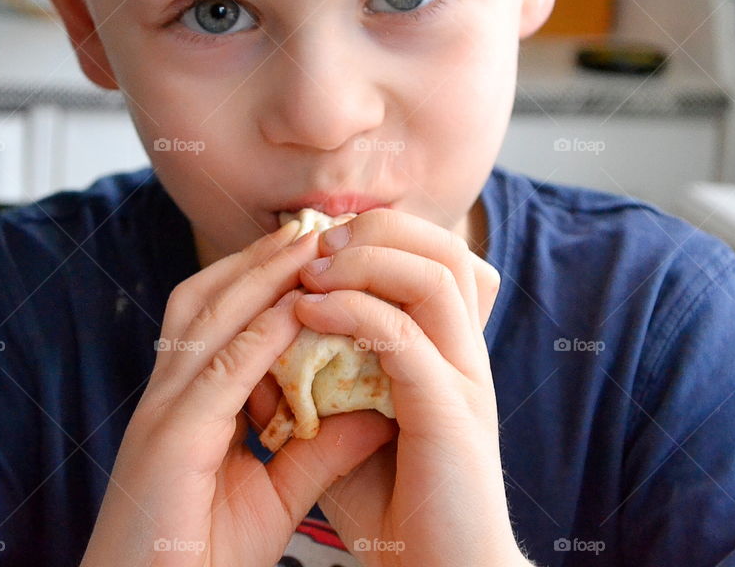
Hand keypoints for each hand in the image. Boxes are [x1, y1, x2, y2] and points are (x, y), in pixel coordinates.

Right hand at [80, 221, 395, 566]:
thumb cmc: (201, 557)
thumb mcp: (275, 493)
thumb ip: (321, 449)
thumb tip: (377, 411)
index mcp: (185, 404)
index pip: (216, 319)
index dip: (260, 279)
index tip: (312, 250)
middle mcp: (167, 396)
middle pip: (206, 299)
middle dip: (258, 258)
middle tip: (311, 224)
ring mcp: (162, 414)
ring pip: (207, 319)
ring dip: (258, 276)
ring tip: (307, 242)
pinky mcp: (170, 442)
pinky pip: (218, 373)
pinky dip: (256, 334)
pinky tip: (295, 308)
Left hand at [288, 209, 520, 565]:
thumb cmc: (393, 507)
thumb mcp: (349, 430)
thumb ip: (320, 383)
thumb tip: (269, 347)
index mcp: (447, 352)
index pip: (431, 258)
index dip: (375, 233)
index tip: (311, 238)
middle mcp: (465, 355)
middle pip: (441, 248)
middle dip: (373, 228)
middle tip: (313, 237)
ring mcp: (465, 380)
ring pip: (433, 275)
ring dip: (364, 257)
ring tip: (309, 267)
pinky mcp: (453, 414)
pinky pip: (405, 336)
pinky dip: (354, 311)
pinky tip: (307, 312)